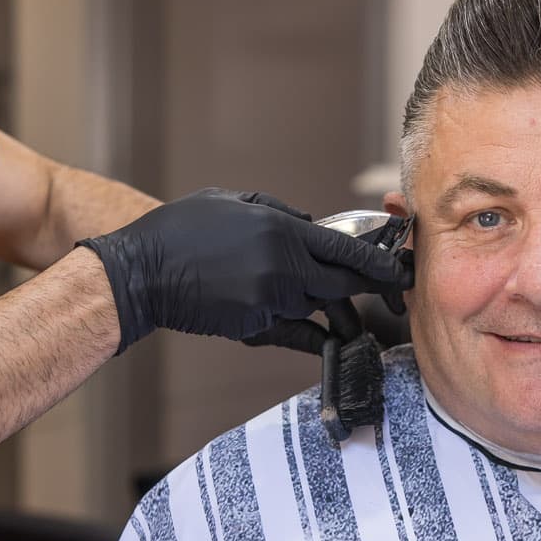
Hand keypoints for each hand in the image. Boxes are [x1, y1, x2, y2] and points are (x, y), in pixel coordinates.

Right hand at [79, 190, 410, 351]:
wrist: (141, 273)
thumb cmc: (182, 230)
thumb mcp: (233, 202)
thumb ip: (279, 212)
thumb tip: (313, 226)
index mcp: (280, 229)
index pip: (345, 249)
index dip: (377, 262)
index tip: (398, 269)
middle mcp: (282, 266)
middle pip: (342, 284)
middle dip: (368, 290)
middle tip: (388, 294)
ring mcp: (269, 300)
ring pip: (318, 308)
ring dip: (334, 312)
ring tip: (351, 318)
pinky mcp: (253, 327)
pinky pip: (296, 333)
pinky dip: (314, 336)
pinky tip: (328, 339)